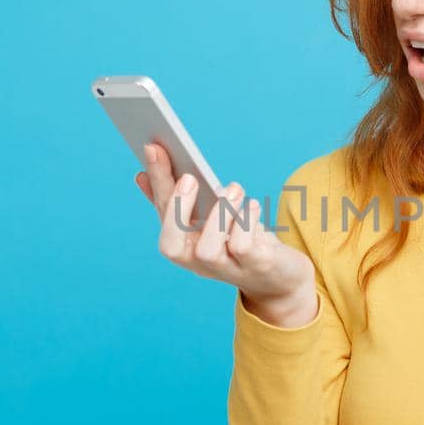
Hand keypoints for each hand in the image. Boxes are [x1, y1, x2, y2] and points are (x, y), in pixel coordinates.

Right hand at [133, 141, 312, 310]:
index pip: (163, 214)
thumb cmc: (241, 240)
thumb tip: (142, 175)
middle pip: (172, 246)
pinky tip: (252, 205)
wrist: (281, 276)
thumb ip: (181, 200)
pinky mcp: (255, 268)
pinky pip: (242, 248)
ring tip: (234, 188)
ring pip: (207, 250)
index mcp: (185, 245)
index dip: (158, 182)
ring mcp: (226, 270)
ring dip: (218, 214)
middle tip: (189, 177)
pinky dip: (246, 223)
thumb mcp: (211, 219)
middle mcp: (199, 264)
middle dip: (177, 208)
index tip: (153, 148)